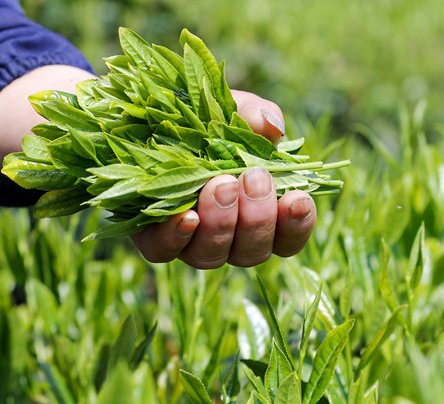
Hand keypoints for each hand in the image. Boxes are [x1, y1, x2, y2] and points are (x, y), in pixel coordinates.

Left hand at [131, 91, 316, 267]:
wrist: (146, 118)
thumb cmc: (203, 119)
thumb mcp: (233, 109)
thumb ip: (257, 116)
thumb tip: (272, 126)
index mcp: (258, 212)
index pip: (287, 238)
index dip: (297, 226)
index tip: (297, 197)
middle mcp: (229, 237)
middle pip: (252, 251)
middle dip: (258, 218)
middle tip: (254, 178)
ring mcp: (191, 241)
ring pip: (212, 255)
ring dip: (222, 223)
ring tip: (221, 184)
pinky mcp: (153, 237)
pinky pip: (165, 251)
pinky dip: (177, 235)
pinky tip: (186, 215)